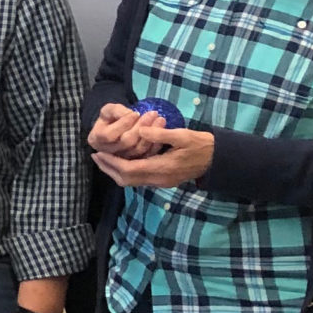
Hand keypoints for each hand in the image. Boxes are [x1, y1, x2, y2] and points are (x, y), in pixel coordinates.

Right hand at [87, 103, 170, 159]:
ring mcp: (121, 159)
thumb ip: (118, 111)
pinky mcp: (134, 162)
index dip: (123, 124)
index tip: (136, 112)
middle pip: (126, 142)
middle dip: (140, 127)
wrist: (115, 126)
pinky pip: (147, 155)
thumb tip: (132, 115)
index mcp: (96, 139)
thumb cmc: (111, 116)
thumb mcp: (109, 109)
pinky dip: (156, 144)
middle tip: (153, 113)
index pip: (110, 135)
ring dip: (151, 134)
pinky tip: (162, 131)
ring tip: (160, 119)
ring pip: (138, 150)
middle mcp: (106, 152)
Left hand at [93, 127, 215, 188]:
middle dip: (109, 168)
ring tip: (104, 158)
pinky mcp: (163, 181)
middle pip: (126, 180)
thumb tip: (141, 130)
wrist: (217, 159)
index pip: (129, 170)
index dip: (111, 162)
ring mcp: (161, 182)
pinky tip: (121, 160)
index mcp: (162, 168)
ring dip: (116, 171)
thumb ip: (161, 134)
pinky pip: (139, 179)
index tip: (99, 153)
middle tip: (96, 156)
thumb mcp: (182, 135)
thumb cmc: (200, 145)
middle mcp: (159, 179)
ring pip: (132, 182)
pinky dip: (126, 171)